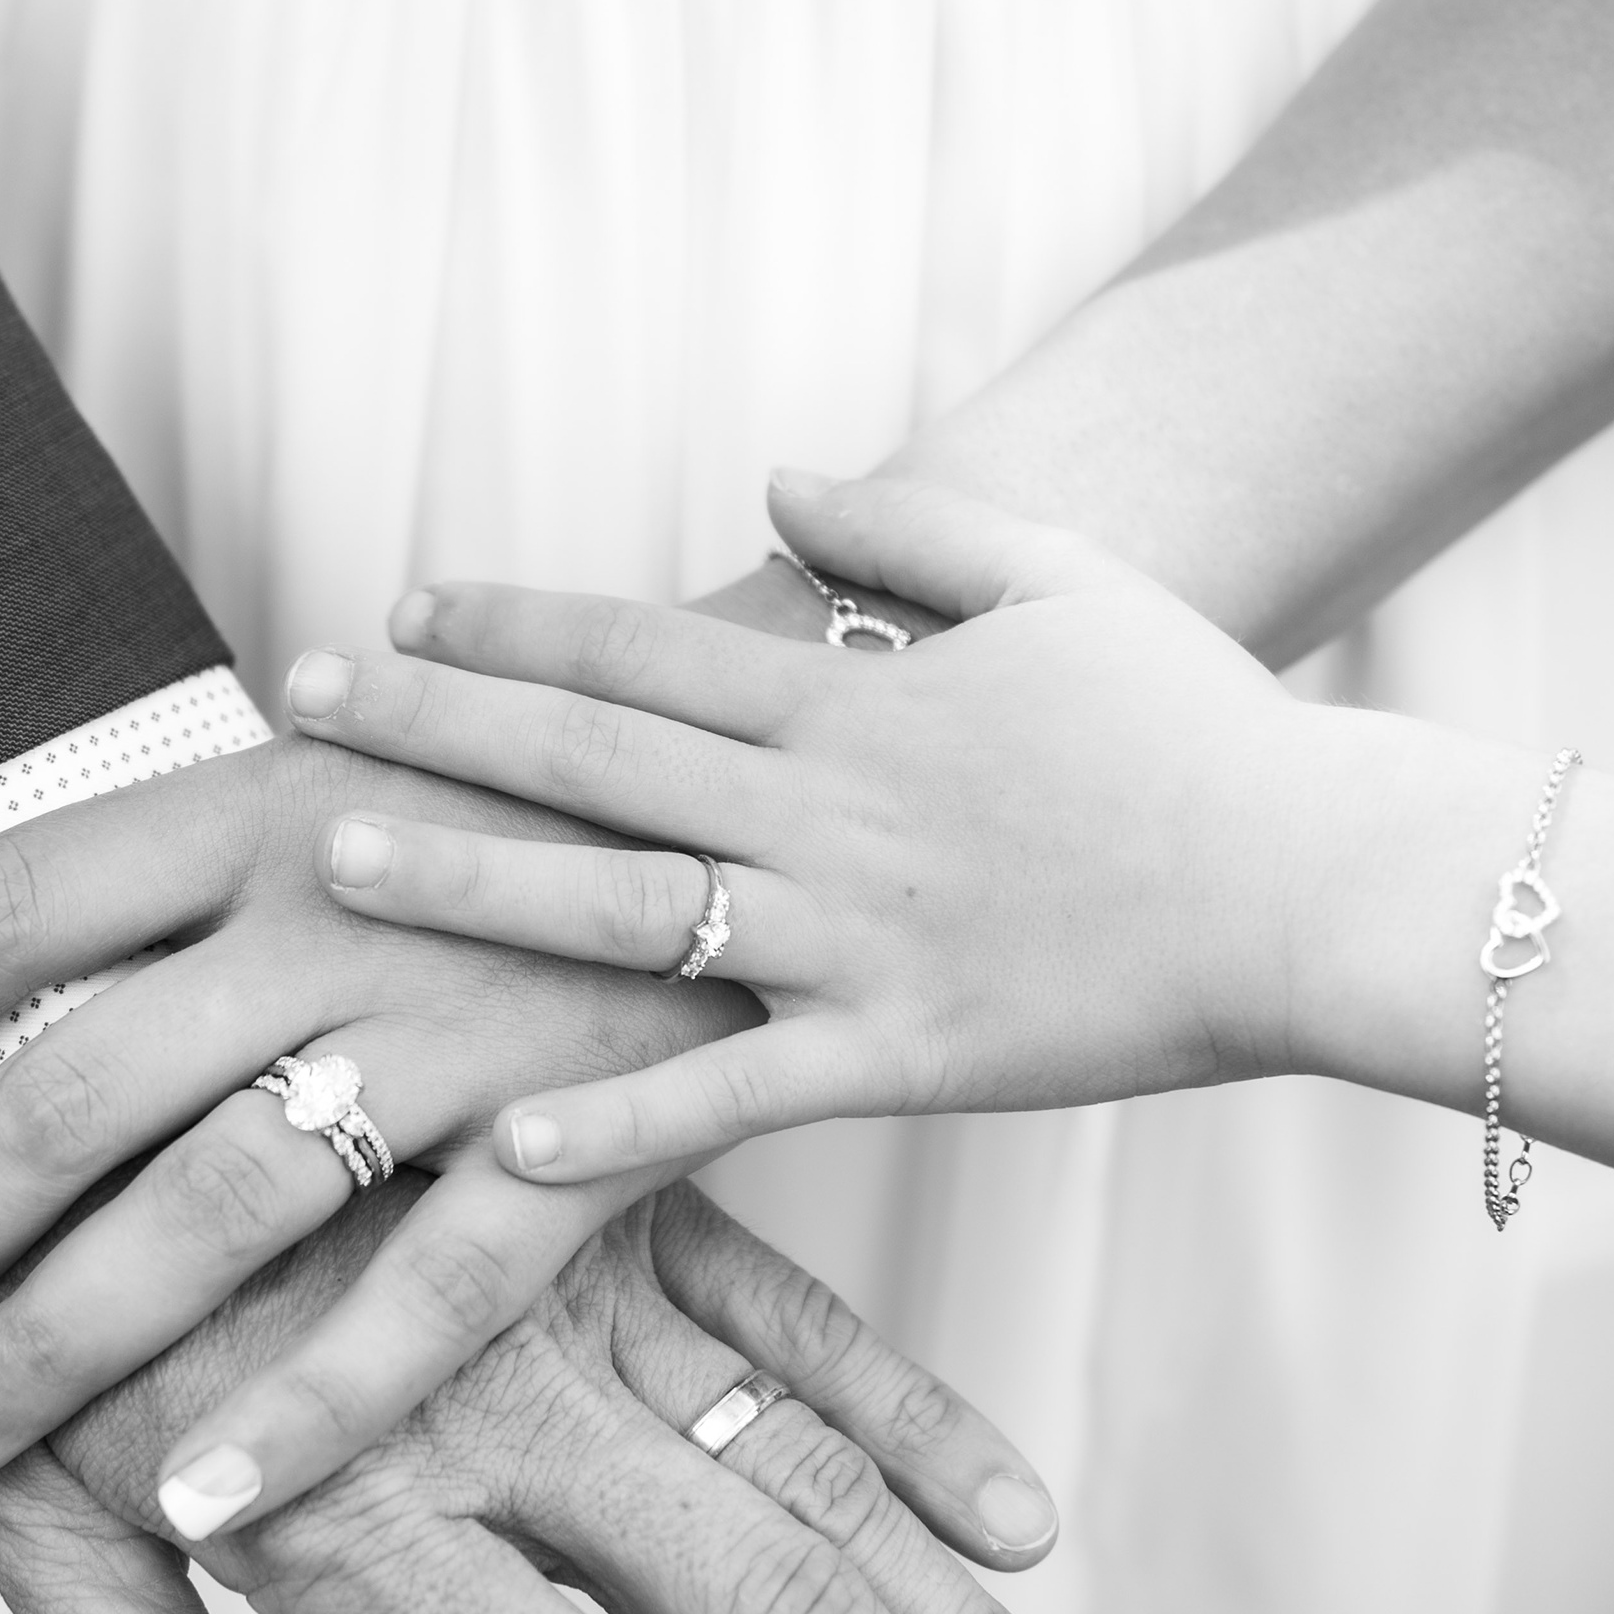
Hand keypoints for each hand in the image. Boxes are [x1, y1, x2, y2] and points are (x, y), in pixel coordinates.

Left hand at [0, 567, 899, 1540]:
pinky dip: (306, 1407)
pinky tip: (198, 1504)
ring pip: (211, 1198)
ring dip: (61, 1336)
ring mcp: (467, 1006)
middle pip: (67, 1078)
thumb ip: (222, 858)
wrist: (839, 750)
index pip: (3, 898)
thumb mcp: (384, 761)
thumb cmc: (575, 772)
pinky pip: (428, 1289)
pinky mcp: (592, 1112)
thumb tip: (38, 933)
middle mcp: (341, 889)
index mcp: (268, 790)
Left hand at [0, 1173, 1134, 1613]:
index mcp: (367, 1513)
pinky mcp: (610, 1193)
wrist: (41, 992)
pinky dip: (909, 1411)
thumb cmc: (19, 1281)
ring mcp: (583, 1291)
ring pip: (822, 1480)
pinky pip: (792, 1305)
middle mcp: (510, 1407)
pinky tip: (1021, 1524)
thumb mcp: (35, 1503)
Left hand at [285, 474, 1375, 1181]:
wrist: (1318, 879)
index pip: (647, 649)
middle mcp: (830, 808)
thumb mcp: (1060, 580)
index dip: (512, 625)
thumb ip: (907, 526)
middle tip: (295, 698)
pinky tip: (502, 1136)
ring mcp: (858, 937)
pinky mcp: (908, 1055)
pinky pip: (738, 1094)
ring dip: (476, 880)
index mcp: (859, 701)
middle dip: (435, 722)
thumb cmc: (1201, 728)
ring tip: (338, 862)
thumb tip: (769, 477)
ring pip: (629, 906)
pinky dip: (621, 1119)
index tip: (397, 607)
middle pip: (595, 755)